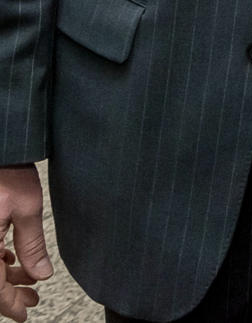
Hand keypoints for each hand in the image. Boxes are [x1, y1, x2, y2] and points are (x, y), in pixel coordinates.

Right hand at [0, 164, 50, 321]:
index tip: (24, 314)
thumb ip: (32, 245)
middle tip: (32, 299)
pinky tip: (13, 258)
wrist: (0, 150)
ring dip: (6, 276)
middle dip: (10, 293)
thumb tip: (41, 274)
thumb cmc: (7, 172)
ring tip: (30, 278)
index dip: (10, 305)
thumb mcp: (26, 209)